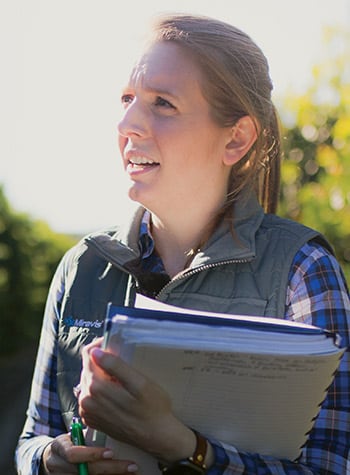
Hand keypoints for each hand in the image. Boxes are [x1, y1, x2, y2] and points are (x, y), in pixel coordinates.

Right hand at [40, 432, 138, 473]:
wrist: (52, 460)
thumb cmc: (69, 441)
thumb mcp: (72, 434)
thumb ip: (85, 427)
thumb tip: (107, 407)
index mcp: (58, 448)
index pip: (72, 454)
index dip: (91, 454)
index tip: (111, 452)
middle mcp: (59, 465)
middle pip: (85, 471)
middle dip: (110, 468)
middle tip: (131, 465)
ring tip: (130, 471)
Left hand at [78, 341, 195, 463]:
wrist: (156, 436)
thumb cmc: (153, 408)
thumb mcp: (140, 382)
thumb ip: (116, 366)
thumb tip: (95, 353)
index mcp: (96, 387)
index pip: (88, 354)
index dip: (100, 346)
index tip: (114, 346)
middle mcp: (86, 399)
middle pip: (88, 367)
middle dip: (102, 362)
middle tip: (124, 367)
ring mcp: (87, 411)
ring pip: (88, 381)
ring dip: (102, 377)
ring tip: (122, 382)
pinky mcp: (91, 418)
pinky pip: (90, 396)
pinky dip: (101, 391)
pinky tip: (116, 395)